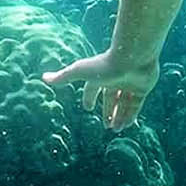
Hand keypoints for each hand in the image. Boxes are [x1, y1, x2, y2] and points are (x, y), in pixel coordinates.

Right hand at [42, 49, 159, 129]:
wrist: (133, 56)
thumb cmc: (106, 64)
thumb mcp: (80, 72)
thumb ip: (63, 76)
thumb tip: (43, 78)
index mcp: (101, 75)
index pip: (93, 88)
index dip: (89, 98)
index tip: (88, 108)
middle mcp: (115, 79)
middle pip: (111, 98)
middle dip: (108, 111)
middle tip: (107, 125)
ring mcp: (129, 84)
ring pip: (124, 103)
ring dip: (120, 116)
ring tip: (115, 129)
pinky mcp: (142, 88)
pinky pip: (136, 105)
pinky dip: (131, 114)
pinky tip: (127, 125)